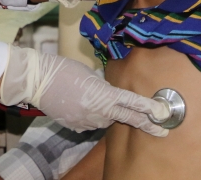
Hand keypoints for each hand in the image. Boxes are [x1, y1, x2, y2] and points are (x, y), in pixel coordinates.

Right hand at [0, 46, 167, 135]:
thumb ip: (104, 87)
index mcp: (106, 95)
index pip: (133, 103)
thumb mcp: (90, 75)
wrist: (37, 81)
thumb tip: (108, 94)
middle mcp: (100, 111)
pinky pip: (89, 123)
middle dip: (145, 124)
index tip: (163, 115)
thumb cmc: (63, 70)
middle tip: (161, 131)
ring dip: (106, 113)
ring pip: (106, 119)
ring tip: (90, 98)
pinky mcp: (76, 126)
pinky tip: (77, 104)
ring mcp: (88, 121)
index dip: (150, 109)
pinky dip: (89, 115)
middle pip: (126, 118)